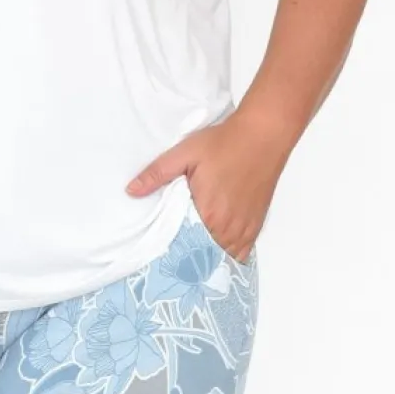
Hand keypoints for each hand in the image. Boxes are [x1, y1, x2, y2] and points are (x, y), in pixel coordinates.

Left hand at [125, 109, 287, 262]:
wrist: (263, 135)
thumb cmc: (225, 143)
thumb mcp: (185, 153)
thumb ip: (157, 174)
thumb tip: (131, 191)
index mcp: (208, 214)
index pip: (186, 248)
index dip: (174, 253)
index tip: (163, 255)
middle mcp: (228, 226)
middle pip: (206, 257)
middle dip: (191, 258)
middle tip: (176, 257)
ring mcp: (245, 227)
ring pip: (224, 257)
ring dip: (210, 257)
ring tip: (195, 256)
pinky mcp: (256, 223)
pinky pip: (243, 251)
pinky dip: (230, 253)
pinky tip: (218, 249)